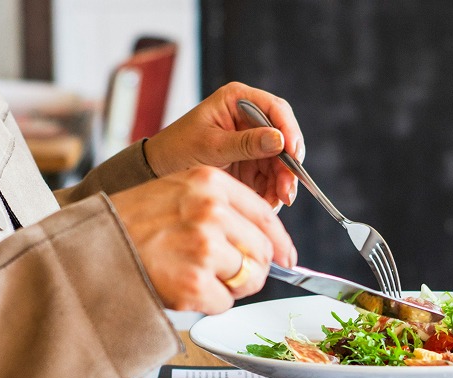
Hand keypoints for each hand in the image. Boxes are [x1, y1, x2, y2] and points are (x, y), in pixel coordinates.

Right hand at [107, 166, 296, 313]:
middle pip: (263, 252)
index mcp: (209, 183)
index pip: (266, 216)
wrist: (90, 247)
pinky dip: (208, 303)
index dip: (281, 243)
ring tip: (195, 277)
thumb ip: (219, 206)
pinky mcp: (194, 283)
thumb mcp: (176, 191)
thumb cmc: (130, 222)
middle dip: (252, 269)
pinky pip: (225, 303)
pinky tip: (182, 289)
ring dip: (228, 286)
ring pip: (248, 279)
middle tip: (228, 275)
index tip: (287, 258)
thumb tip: (265, 239)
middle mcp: (211, 211)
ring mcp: (204, 248)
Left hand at [144, 82, 304, 208]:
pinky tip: (268, 203)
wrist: (159, 170)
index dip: (289, 130)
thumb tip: (279, 140)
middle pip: (283, 138)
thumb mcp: (211, 146)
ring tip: (276, 202)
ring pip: (280, 161)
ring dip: (282, 182)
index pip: (275, 109)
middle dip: (287, 165)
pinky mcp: (251, 162)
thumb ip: (245, 143)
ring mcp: (252, 141)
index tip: (293, 153)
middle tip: (287, 190)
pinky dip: (272, 191)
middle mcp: (249, 118)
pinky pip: (270, 176)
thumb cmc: (178, 148)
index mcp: (238, 100)